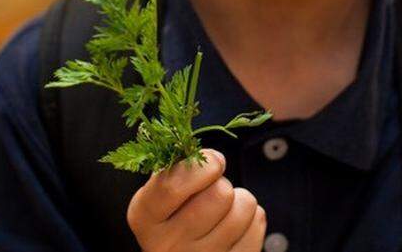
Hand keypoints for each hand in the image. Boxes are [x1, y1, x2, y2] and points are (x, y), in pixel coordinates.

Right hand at [127, 149, 266, 251]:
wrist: (183, 251)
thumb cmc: (173, 209)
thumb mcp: (160, 186)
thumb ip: (178, 166)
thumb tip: (210, 158)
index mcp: (145, 217)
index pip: (172, 186)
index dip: (200, 166)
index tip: (213, 161)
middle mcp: (169, 245)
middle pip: (219, 195)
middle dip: (221, 182)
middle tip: (213, 188)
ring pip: (243, 207)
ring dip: (239, 198)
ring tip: (223, 207)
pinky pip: (256, 223)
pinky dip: (251, 216)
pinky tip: (233, 224)